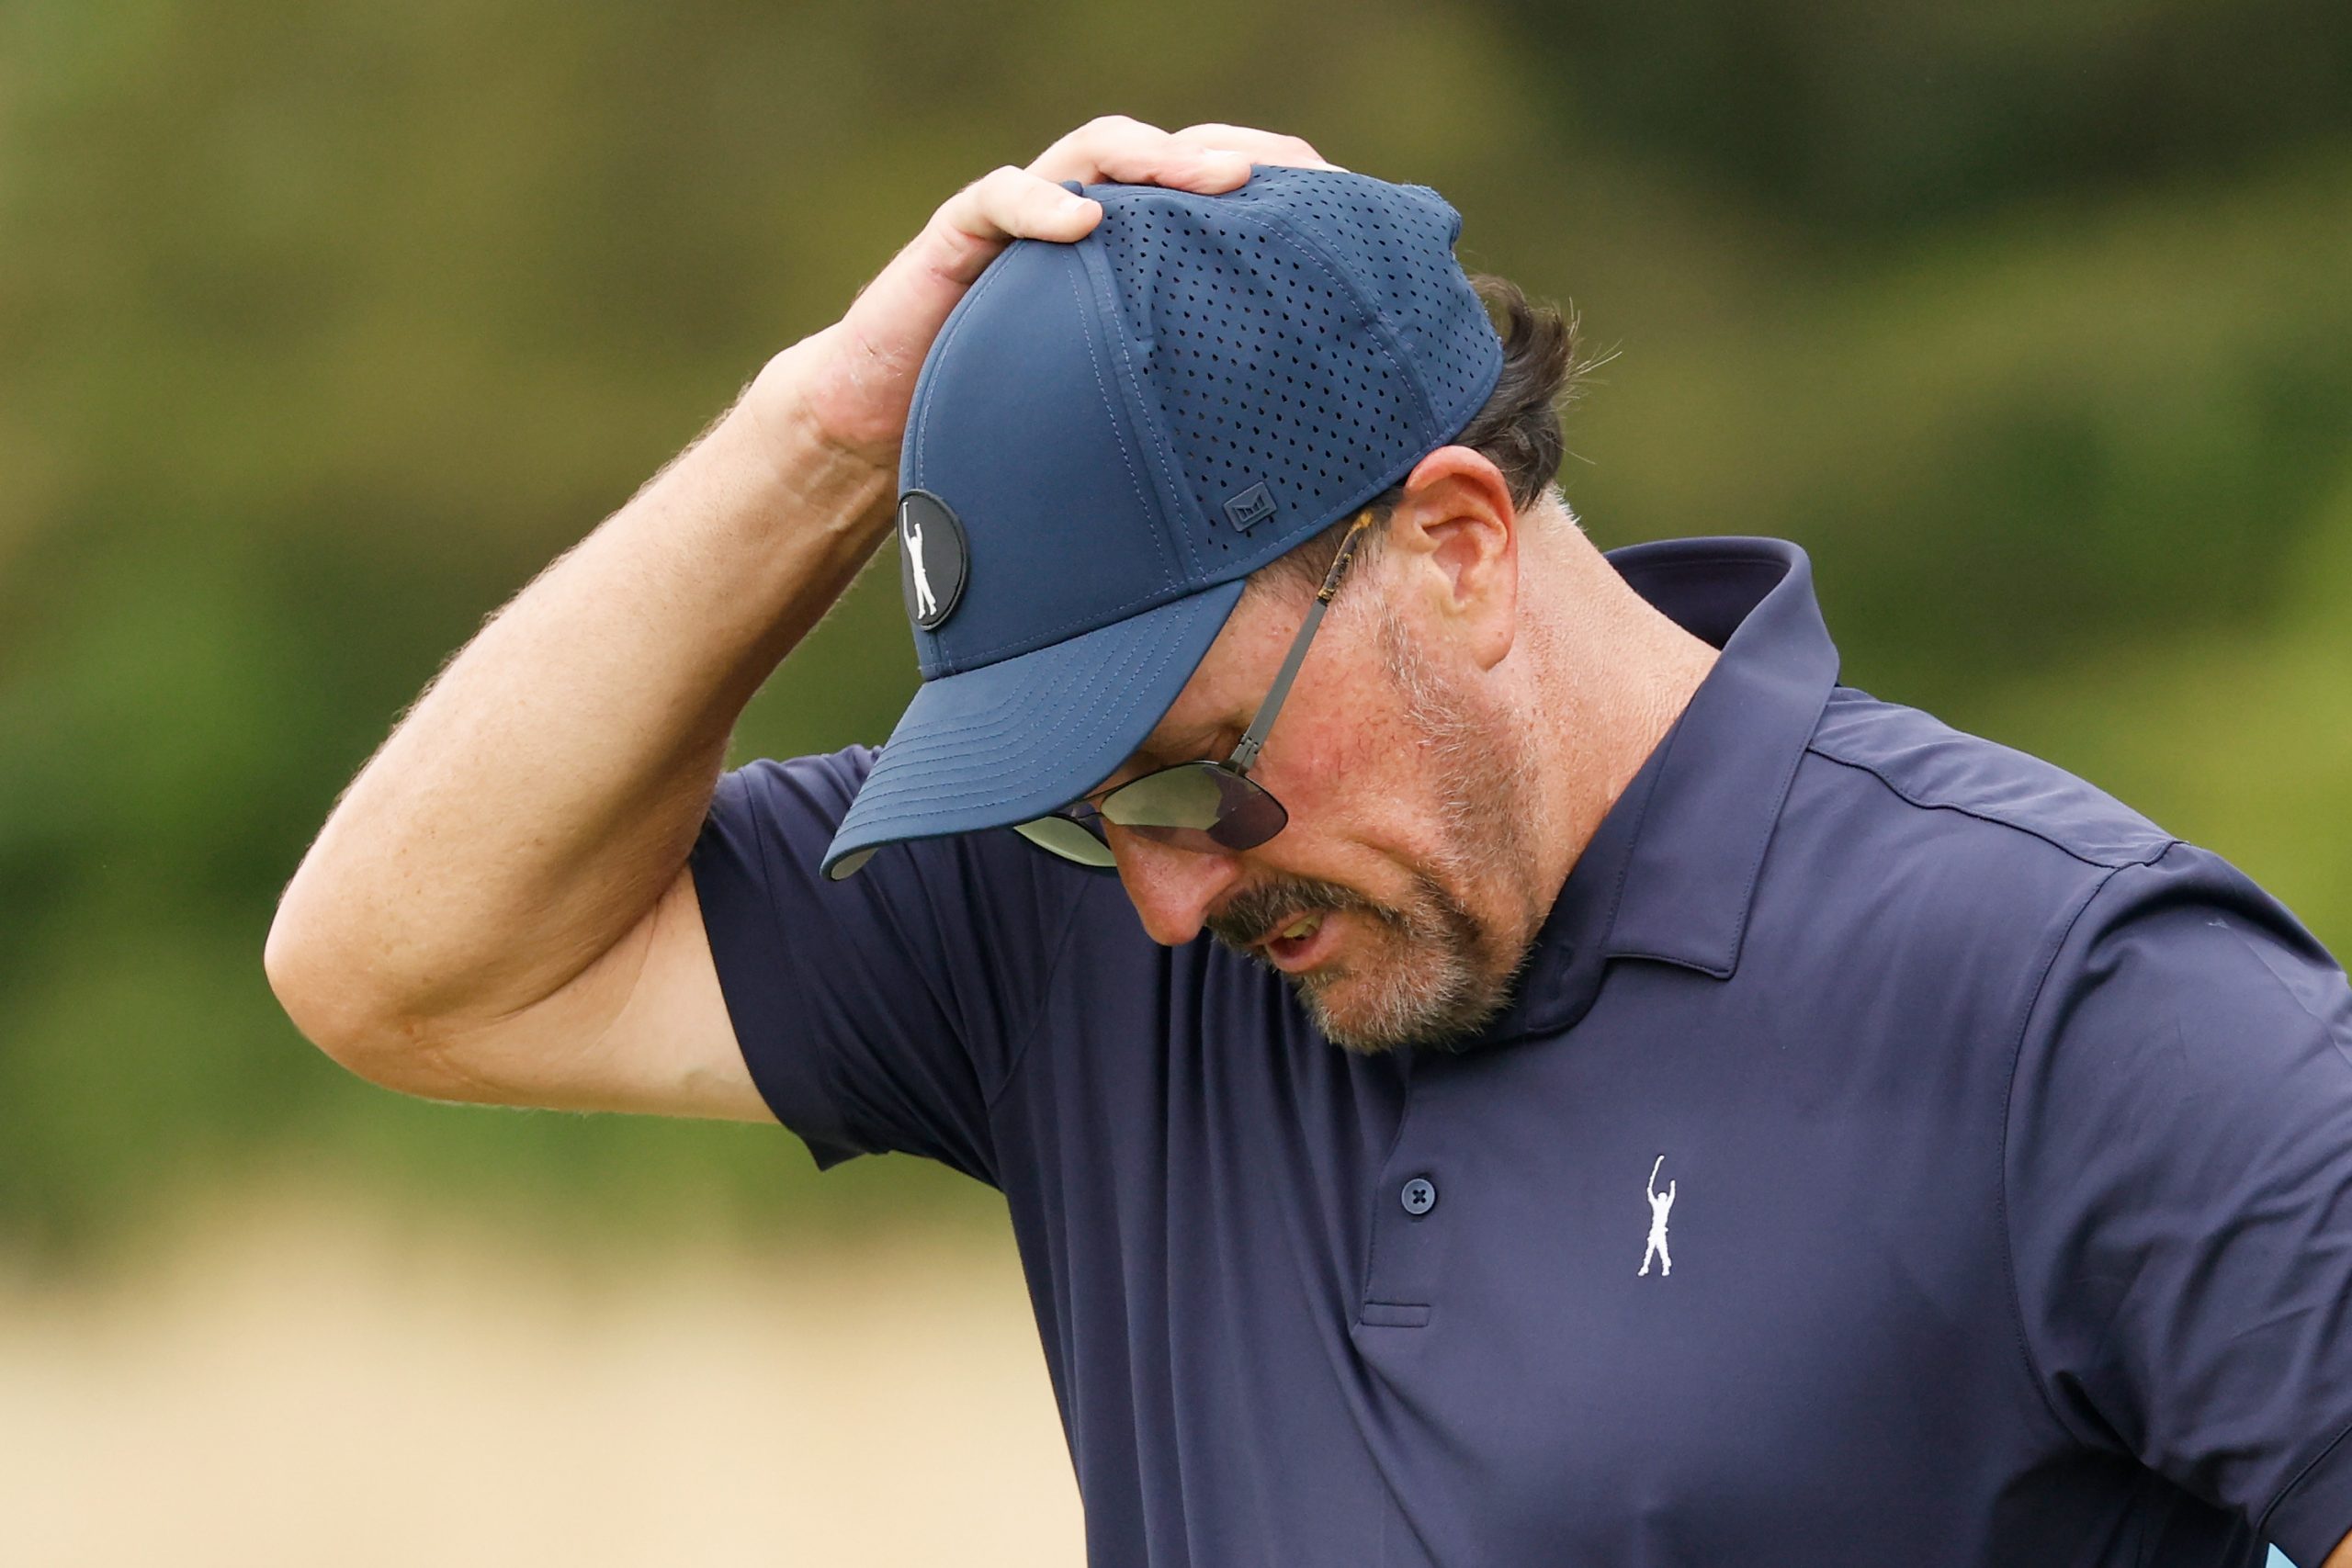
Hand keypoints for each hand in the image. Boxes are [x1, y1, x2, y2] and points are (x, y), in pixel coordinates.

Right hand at [748, 116, 1342, 469]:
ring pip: (1099, 153)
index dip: (1277, 193)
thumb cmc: (1016, 432)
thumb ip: (1187, 409)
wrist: (889, 434)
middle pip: (1173, 159)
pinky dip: (1042, 202)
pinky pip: (1000, 197)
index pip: (1214, 201)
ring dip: (1158, 160)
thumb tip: (1304, 471)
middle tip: (1297, 179)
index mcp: (1136, 260)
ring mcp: (1026, 216)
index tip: (1343, 215)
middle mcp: (1090, 222)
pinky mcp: (961, 235)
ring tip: (1211, 181)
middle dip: (1237, 158)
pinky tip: (1082, 220)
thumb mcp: (1120, 420)